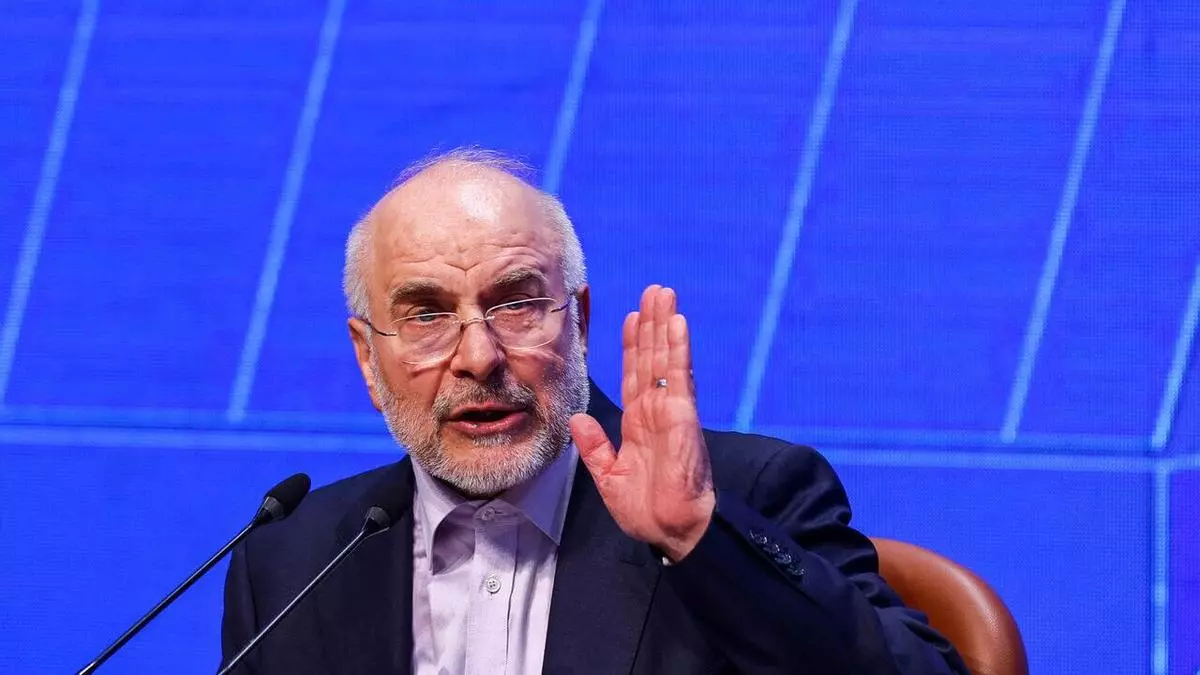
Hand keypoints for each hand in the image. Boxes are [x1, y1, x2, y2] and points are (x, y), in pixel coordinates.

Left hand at [570, 285, 714, 561]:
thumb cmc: (646, 512)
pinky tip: (677, 324)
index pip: (635, 375)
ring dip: (665, 325)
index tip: (630, 318)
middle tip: (654, 290)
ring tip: (664, 294)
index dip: (632, 345)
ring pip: (666, 359)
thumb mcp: (609, 477)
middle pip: (652, 358)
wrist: (671, 533)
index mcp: (640, 424)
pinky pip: (679, 377)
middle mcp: (657, 411)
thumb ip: (595, 446)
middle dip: (651, 324)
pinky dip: (678, 349)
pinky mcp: (683, 417)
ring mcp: (672, 411)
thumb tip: (576, 418)